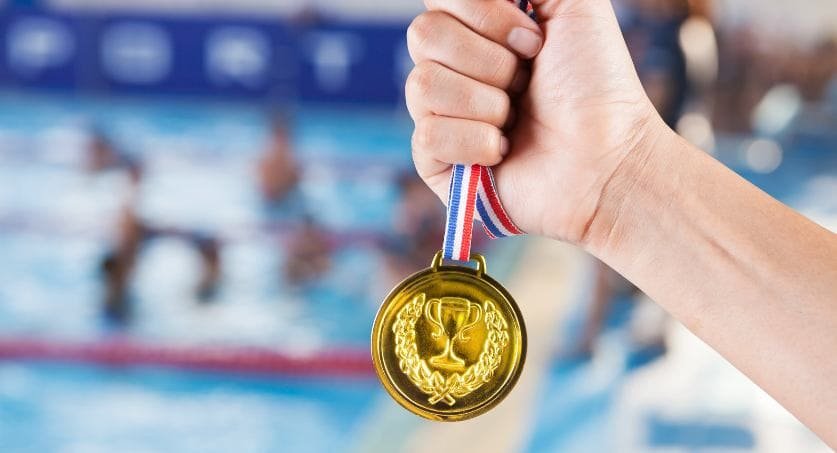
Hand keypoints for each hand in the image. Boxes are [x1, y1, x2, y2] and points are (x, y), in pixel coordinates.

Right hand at [406, 0, 666, 243]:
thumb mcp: (574, 5)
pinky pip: (427, 136)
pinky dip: (474, 142)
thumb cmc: (596, 86)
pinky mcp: (437, 162)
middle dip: (489, 61)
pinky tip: (501, 152)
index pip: (439, 0)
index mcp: (479, 30)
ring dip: (485, 104)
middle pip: (423, 37)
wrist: (607, 159)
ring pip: (422, 87)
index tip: (534, 40)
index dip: (483, 15)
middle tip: (527, 82)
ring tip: (516, 120)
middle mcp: (455, 67)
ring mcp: (442, 115)